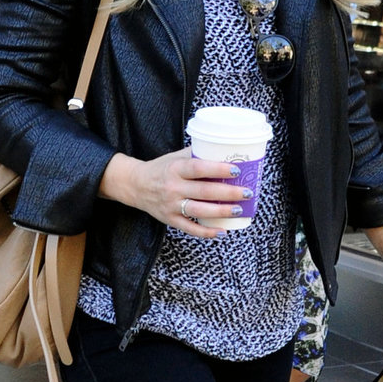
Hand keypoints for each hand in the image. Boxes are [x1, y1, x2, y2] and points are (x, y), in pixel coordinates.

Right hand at [99, 147, 250, 238]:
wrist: (135, 185)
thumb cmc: (161, 168)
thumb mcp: (175, 157)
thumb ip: (196, 154)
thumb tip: (224, 149)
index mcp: (175, 169)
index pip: (199, 168)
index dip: (218, 169)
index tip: (237, 170)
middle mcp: (172, 187)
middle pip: (204, 191)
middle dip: (228, 193)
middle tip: (247, 192)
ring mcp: (171, 205)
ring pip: (199, 210)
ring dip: (222, 212)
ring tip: (240, 210)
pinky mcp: (170, 219)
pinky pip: (190, 228)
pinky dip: (206, 232)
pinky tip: (222, 231)